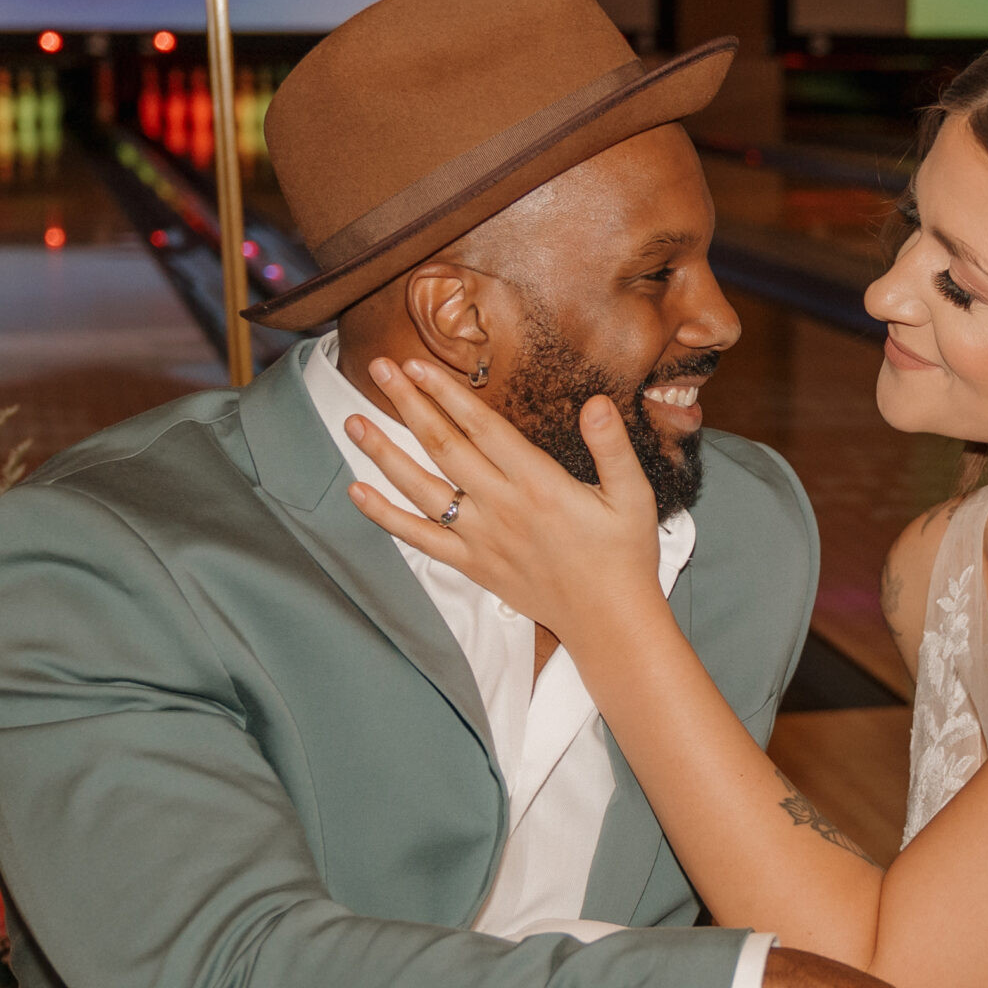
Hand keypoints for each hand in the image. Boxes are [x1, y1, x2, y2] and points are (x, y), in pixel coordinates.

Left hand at [343, 357, 666, 647]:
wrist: (609, 621)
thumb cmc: (624, 555)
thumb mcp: (634, 495)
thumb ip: (612, 446)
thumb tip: (596, 403)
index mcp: (538, 484)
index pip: (482, 427)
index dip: (447, 393)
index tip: (418, 365)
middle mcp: (501, 507)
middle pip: (443, 446)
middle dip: (409, 404)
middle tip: (379, 369)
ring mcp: (481, 538)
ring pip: (421, 488)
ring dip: (384, 453)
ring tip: (353, 422)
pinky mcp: (472, 564)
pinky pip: (419, 538)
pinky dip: (385, 516)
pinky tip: (356, 492)